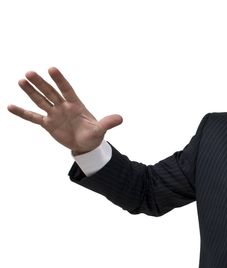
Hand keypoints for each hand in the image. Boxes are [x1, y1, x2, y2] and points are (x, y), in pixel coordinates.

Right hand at [7, 67, 122, 154]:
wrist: (86, 145)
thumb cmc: (94, 134)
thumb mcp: (101, 130)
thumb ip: (107, 123)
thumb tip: (120, 119)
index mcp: (76, 105)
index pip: (66, 90)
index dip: (60, 80)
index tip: (52, 69)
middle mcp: (63, 106)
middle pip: (50, 92)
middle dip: (41, 83)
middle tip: (30, 73)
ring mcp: (54, 114)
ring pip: (40, 101)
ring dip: (31, 92)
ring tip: (21, 80)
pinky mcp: (48, 124)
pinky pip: (33, 117)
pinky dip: (22, 112)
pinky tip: (10, 106)